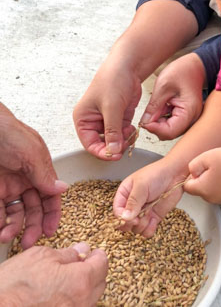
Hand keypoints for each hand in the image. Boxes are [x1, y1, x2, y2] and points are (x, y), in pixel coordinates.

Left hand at [0, 103, 67, 248]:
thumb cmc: (7, 131)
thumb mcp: (31, 152)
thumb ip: (44, 174)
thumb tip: (62, 189)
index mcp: (39, 169)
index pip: (50, 196)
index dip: (52, 214)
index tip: (50, 231)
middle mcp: (25, 179)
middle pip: (33, 208)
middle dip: (32, 226)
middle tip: (28, 241)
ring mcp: (7, 185)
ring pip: (14, 213)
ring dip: (13, 227)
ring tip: (7, 236)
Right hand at [0, 242, 107, 306]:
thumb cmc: (14, 287)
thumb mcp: (40, 257)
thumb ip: (67, 254)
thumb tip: (82, 250)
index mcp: (80, 281)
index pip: (102, 265)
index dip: (97, 255)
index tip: (93, 253)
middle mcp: (81, 303)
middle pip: (99, 283)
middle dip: (93, 271)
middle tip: (81, 263)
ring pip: (89, 299)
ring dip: (84, 287)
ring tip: (68, 279)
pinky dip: (73, 300)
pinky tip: (60, 294)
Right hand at [73, 61, 141, 159]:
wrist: (129, 66)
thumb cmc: (113, 79)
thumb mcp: (112, 107)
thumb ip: (112, 130)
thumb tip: (112, 150)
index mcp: (83, 118)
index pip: (89, 144)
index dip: (102, 152)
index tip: (114, 155)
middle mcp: (93, 121)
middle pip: (102, 144)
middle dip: (114, 146)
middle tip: (124, 146)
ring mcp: (107, 120)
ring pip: (114, 141)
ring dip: (122, 141)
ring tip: (129, 134)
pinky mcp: (119, 118)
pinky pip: (123, 134)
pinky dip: (128, 135)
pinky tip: (132, 130)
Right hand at [113, 159, 186, 237]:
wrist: (174, 175)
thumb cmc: (156, 174)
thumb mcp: (141, 186)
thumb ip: (133, 202)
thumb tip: (124, 217)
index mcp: (125, 194)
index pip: (117, 210)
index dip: (122, 217)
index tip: (131, 218)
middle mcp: (132, 205)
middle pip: (124, 222)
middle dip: (131, 223)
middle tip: (139, 218)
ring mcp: (142, 212)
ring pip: (135, 229)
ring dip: (142, 225)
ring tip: (150, 213)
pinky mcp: (153, 218)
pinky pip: (146, 231)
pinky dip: (149, 229)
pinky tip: (154, 220)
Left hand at [140, 53, 204, 139]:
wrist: (195, 65)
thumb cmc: (184, 71)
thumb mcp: (163, 86)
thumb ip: (153, 107)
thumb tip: (145, 122)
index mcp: (189, 111)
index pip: (170, 132)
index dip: (155, 129)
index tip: (145, 122)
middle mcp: (192, 118)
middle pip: (170, 133)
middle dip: (156, 126)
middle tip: (148, 114)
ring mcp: (190, 118)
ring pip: (170, 129)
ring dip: (160, 122)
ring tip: (158, 106)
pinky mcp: (186, 115)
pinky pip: (173, 123)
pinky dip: (164, 118)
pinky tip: (163, 106)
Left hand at [184, 147, 220, 203]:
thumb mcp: (206, 157)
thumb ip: (193, 166)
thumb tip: (191, 173)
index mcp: (202, 189)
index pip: (186, 186)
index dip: (191, 175)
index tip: (201, 168)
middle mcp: (209, 198)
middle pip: (197, 189)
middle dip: (201, 178)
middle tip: (211, 167)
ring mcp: (219, 199)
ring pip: (206, 189)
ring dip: (209, 180)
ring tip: (220, 170)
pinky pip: (216, 190)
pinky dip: (218, 183)